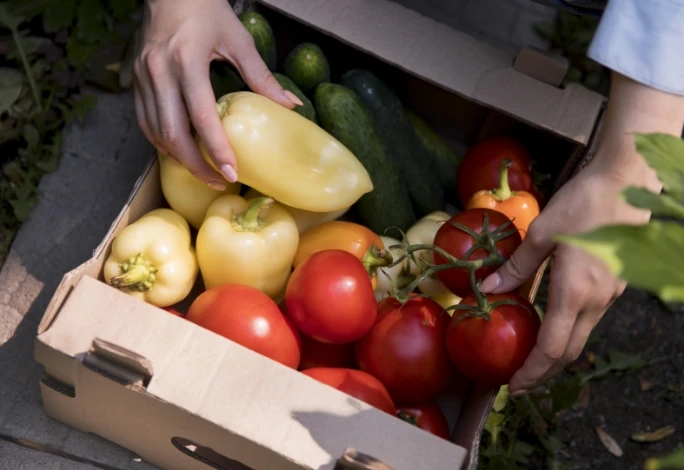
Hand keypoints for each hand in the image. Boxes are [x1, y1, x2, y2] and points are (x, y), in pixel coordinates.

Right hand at [134, 0, 301, 188]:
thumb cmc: (205, 9)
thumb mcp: (238, 40)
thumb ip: (262, 76)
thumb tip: (291, 106)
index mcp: (187, 61)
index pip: (201, 116)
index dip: (217, 149)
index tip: (232, 173)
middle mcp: (159, 72)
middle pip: (173, 134)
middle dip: (196, 165)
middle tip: (218, 182)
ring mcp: (142, 77)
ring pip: (155, 132)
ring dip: (178, 158)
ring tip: (203, 172)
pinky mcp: (135, 80)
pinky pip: (145, 121)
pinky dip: (162, 142)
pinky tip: (181, 152)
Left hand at [479, 72, 683, 395]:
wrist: (627, 181)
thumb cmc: (582, 203)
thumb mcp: (541, 233)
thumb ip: (516, 267)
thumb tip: (488, 289)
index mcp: (575, 292)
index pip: (552, 348)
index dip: (532, 372)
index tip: (513, 387)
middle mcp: (596, 300)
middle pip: (569, 352)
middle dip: (543, 372)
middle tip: (519, 383)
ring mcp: (610, 294)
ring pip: (581, 336)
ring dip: (556, 354)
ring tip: (530, 358)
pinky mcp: (615, 284)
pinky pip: (588, 318)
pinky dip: (567, 331)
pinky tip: (550, 325)